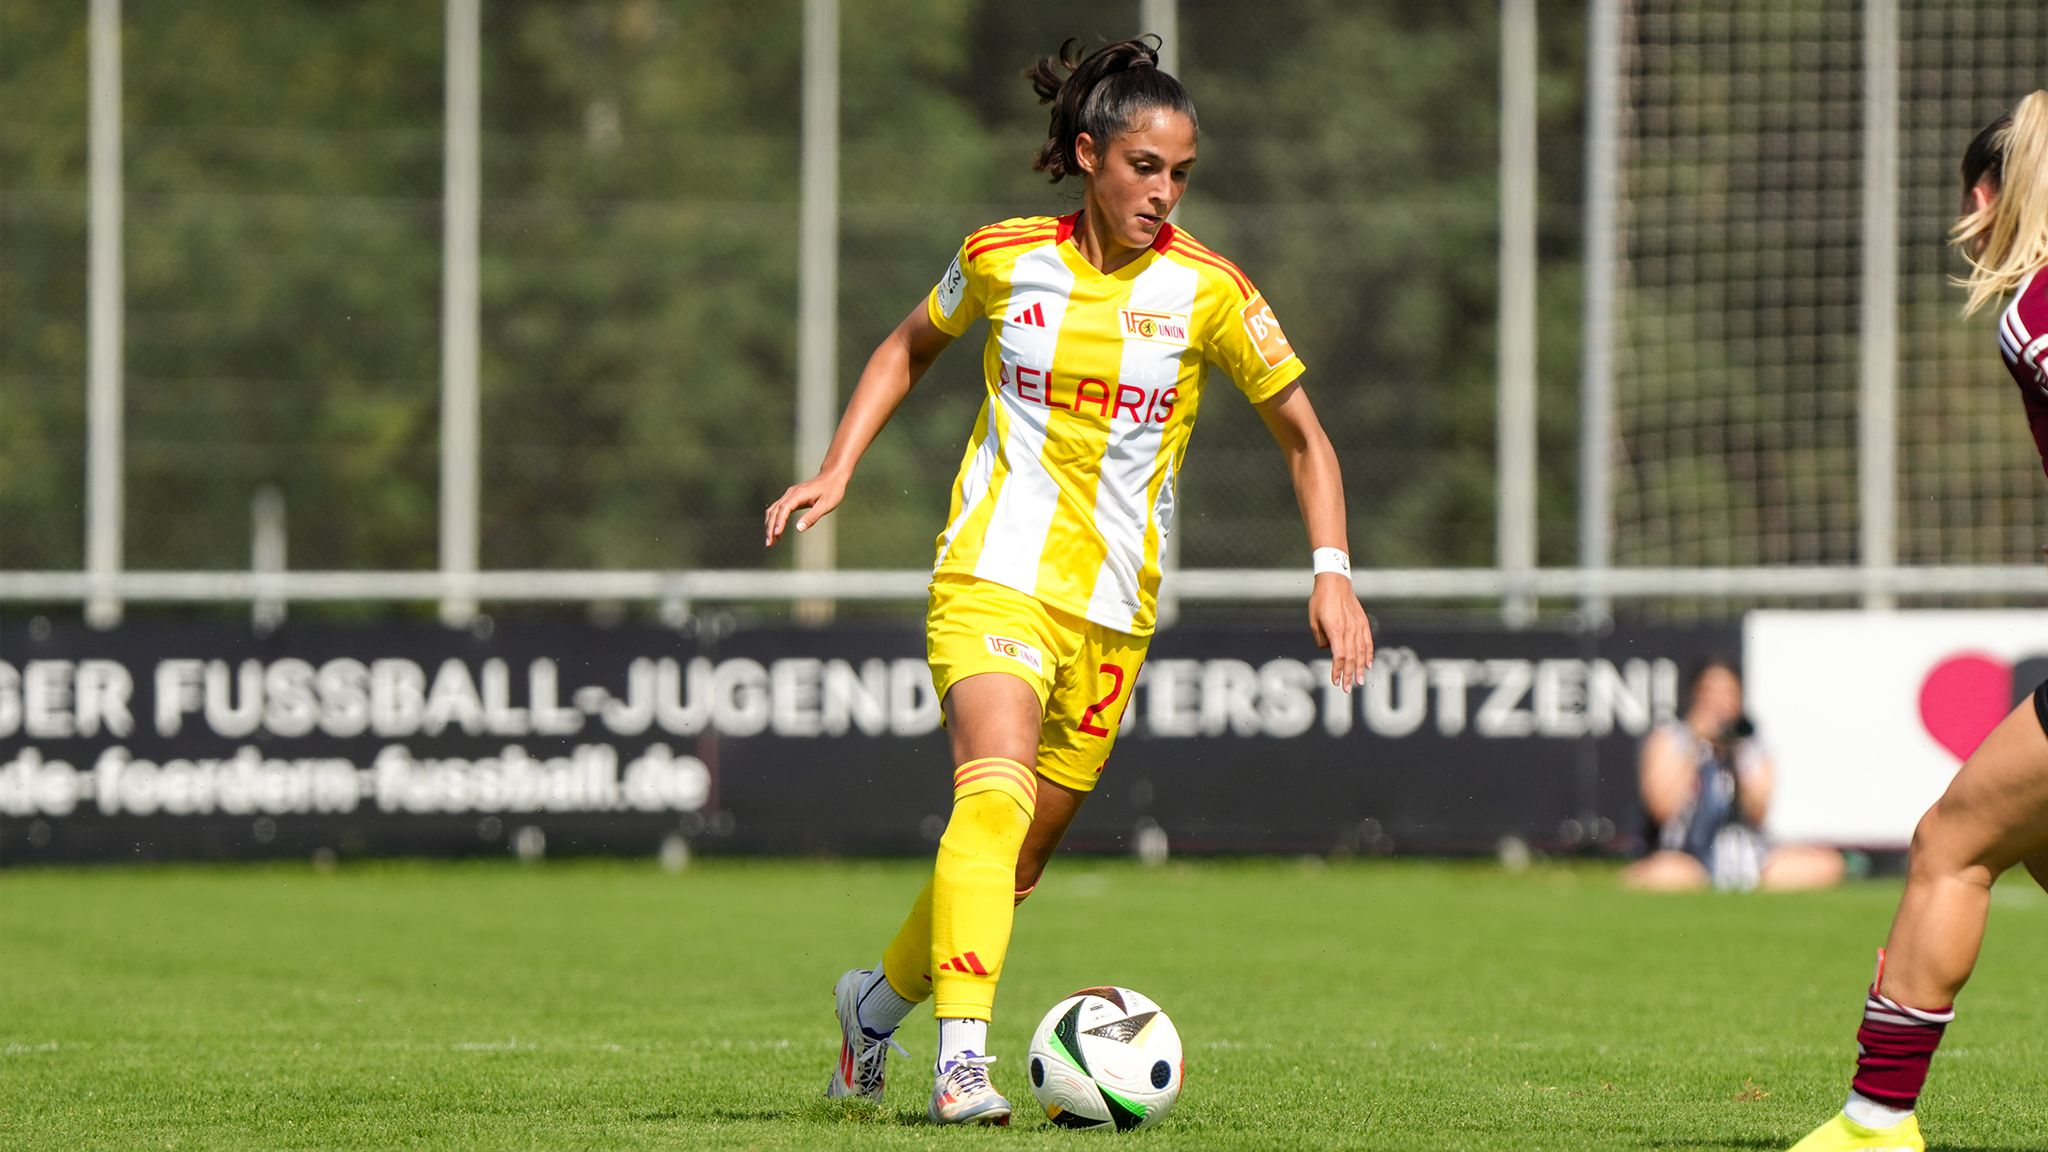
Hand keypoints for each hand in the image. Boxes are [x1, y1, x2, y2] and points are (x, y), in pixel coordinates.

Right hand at [763, 471, 847, 547]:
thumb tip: (799, 529)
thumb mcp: (826, 505)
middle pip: (775, 511)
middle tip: (769, 544)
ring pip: (774, 510)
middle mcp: (791, 493)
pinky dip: (774, 520)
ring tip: (770, 541)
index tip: (776, 535)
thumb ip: (812, 517)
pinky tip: (775, 530)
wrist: (833, 476)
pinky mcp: (791, 497)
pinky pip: (778, 509)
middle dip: (770, 527)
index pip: (783, 509)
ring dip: (769, 525)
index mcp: (798, 495)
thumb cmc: (832, 490)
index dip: (779, 522)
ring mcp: (790, 494)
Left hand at [1309, 572, 1373, 690]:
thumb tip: (1329, 650)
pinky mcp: (1363, 622)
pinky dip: (1368, 654)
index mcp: (1335, 630)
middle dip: (1348, 675)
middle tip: (1347, 688)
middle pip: (1350, 658)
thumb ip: (1321, 639)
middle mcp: (1349, 630)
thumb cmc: (1320, 601)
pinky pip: (1368, 642)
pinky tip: (1368, 665)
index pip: (1338, 656)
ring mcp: (1358, 626)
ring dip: (1359, 668)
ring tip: (1359, 681)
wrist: (1334, 582)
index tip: (1335, 681)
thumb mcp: (1313, 621)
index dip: (1337, 671)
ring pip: (1361, 652)